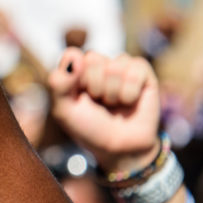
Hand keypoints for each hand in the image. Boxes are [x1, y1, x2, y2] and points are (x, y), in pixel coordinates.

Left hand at [48, 49, 159, 172]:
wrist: (120, 148)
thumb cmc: (89, 128)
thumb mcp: (65, 111)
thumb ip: (59, 84)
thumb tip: (74, 55)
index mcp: (77, 69)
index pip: (73, 54)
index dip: (75, 78)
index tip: (77, 96)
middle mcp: (99, 65)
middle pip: (94, 58)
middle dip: (95, 87)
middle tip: (99, 103)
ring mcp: (121, 67)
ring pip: (115, 66)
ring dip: (113, 93)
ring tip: (113, 104)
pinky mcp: (143, 73)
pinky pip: (136, 70)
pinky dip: (130, 92)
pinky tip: (129, 101)